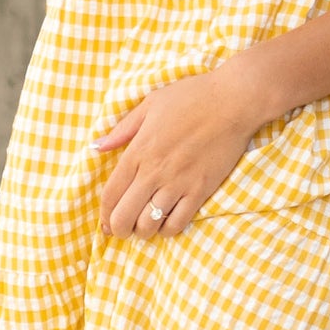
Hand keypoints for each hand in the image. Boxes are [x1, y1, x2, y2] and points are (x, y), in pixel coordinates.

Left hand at [92, 66, 264, 237]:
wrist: (233, 101)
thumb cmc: (191, 97)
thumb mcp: (150, 105)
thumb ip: (122, 129)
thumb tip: (96, 147)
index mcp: (138, 151)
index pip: (111, 194)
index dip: (104, 214)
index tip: (106, 222)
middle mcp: (154, 171)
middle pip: (125, 215)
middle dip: (119, 229)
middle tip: (122, 230)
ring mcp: (178, 183)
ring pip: (150, 224)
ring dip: (143, 231)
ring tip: (146, 227)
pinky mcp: (200, 190)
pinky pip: (178, 222)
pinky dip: (169, 229)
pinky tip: (168, 223)